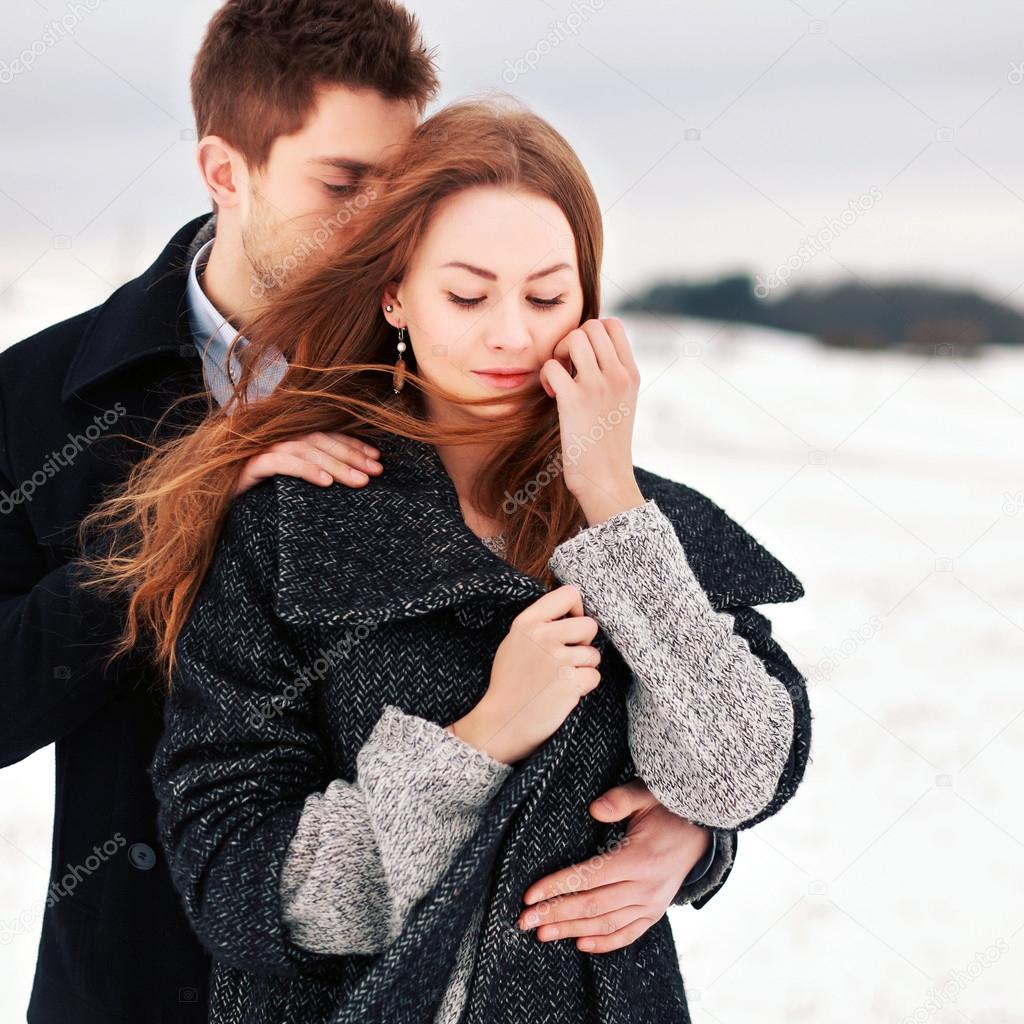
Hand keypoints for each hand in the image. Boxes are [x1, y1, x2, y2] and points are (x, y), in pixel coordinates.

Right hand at [233, 431, 382, 496]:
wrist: (213, 509)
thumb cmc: (256, 499)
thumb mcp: (290, 483)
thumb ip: (312, 470)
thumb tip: (352, 474)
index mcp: (285, 437)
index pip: (325, 434)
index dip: (352, 444)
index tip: (377, 458)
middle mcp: (273, 438)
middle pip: (319, 440)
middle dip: (351, 455)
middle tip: (376, 471)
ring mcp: (259, 449)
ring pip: (305, 450)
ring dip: (336, 464)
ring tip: (359, 481)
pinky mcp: (248, 466)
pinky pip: (281, 463)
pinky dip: (306, 470)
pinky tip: (326, 483)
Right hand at [457, 585, 600, 764]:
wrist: (501, 722)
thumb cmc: (510, 684)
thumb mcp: (515, 642)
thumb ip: (540, 624)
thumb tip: (574, 612)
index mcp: (527, 622)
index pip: (570, 593)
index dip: (577, 610)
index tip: (570, 626)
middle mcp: (542, 635)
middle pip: (590, 625)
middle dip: (584, 644)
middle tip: (566, 659)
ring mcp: (557, 658)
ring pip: (594, 654)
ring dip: (583, 669)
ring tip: (559, 680)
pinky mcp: (570, 682)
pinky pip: (594, 676)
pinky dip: (584, 687)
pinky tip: (563, 693)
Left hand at [516, 779, 710, 953]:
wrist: (702, 833)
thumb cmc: (668, 809)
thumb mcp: (646, 795)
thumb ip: (619, 800)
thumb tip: (594, 810)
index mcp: (639, 859)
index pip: (588, 877)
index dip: (557, 887)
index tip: (529, 896)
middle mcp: (645, 887)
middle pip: (591, 905)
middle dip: (554, 913)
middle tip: (524, 921)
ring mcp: (652, 904)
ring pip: (605, 924)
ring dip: (571, 931)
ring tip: (542, 933)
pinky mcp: (655, 913)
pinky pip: (628, 934)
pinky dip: (604, 943)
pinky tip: (580, 945)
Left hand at [538, 317, 643, 524]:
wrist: (607, 480)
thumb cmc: (608, 446)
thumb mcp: (623, 404)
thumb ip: (613, 377)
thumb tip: (590, 353)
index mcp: (631, 375)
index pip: (614, 326)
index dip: (592, 333)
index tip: (583, 358)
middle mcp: (618, 376)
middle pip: (591, 325)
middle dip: (572, 340)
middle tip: (568, 368)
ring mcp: (597, 387)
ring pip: (573, 338)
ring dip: (558, 354)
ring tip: (559, 379)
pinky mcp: (574, 401)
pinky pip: (551, 366)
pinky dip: (546, 377)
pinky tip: (551, 395)